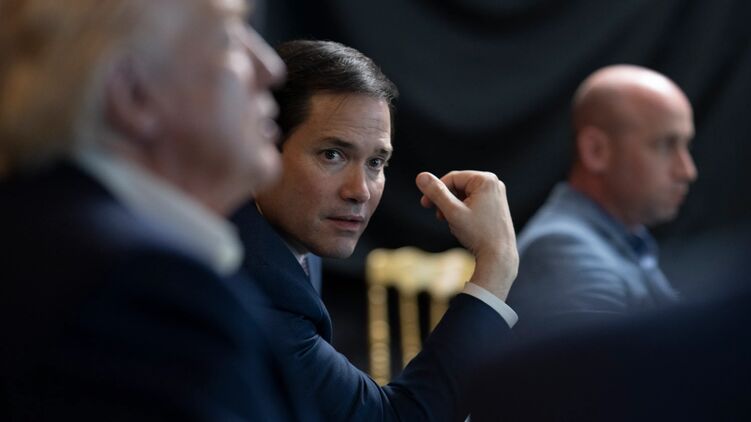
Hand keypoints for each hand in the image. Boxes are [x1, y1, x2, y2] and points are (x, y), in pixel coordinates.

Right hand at [416, 171, 517, 299]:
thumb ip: (436, 193)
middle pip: (458, 186)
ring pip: (464, 195)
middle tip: (439, 216)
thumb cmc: (479, 234)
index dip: (436, 190)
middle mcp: (493, 184)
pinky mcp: (495, 206)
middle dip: (446, 201)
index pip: (452, 178)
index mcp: (485, 180)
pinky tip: (461, 225)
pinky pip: (472, 203)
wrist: (498, 256)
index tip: (425, 204)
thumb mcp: (452, 211)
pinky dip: (463, 212)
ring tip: (452, 223)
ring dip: (453, 208)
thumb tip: (421, 177)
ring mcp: (496, 195)